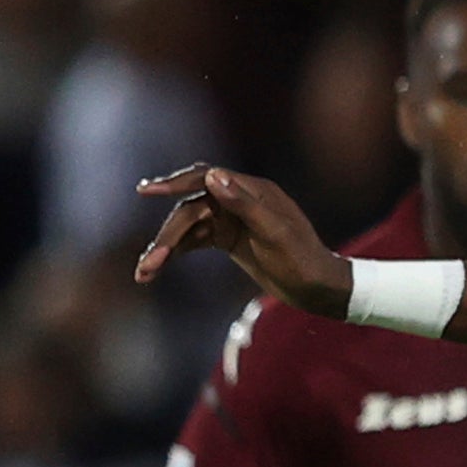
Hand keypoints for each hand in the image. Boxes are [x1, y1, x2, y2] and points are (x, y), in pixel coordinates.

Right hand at [134, 165, 350, 314]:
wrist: (320, 289)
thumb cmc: (304, 261)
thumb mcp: (276, 234)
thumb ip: (245, 205)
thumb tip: (213, 176)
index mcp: (253, 190)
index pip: (205, 178)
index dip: (174, 184)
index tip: (147, 191)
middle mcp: (239, 200)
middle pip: (191, 208)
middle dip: (167, 234)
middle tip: (149, 262)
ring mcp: (231, 219)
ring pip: (188, 225)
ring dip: (166, 246)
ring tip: (145, 273)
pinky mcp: (227, 238)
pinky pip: (194, 239)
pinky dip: (176, 251)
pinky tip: (156, 268)